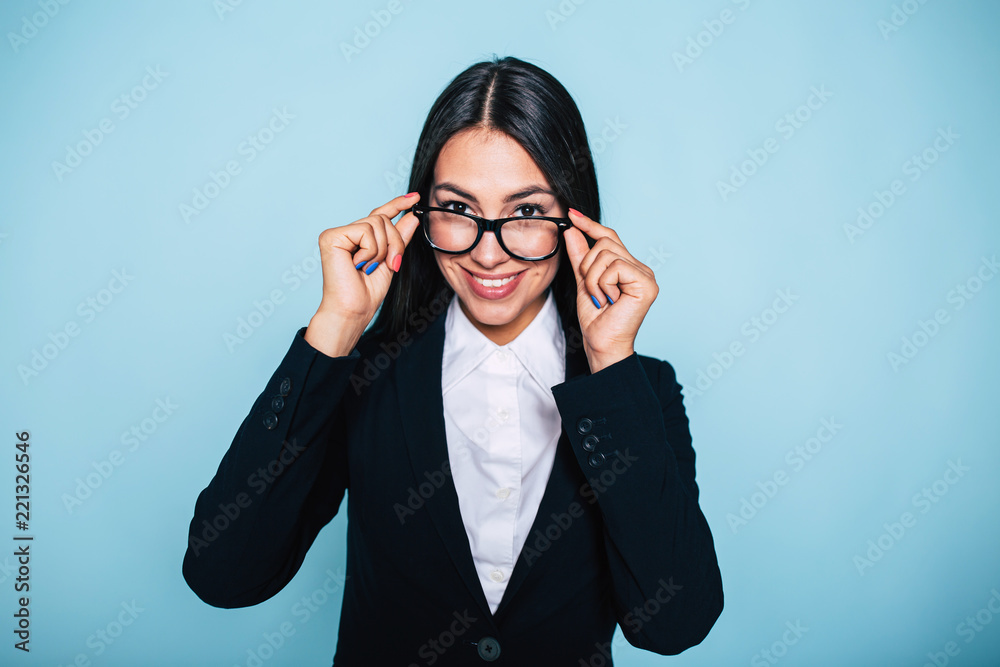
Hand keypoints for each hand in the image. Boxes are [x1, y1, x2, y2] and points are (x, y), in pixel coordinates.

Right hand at [304, 193, 420, 356]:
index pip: (379, 215)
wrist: (353, 311)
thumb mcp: (390, 260)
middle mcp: (346, 232)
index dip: (397, 204)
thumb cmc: (367, 293)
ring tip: (369, 268)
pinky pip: (365, 231)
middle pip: (382, 219)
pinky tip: (358, 265)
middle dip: (394, 243)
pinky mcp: (331, 237)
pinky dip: (370, 251)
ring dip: (382, 250)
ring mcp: (337, 233)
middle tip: (389, 265)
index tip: (415, 196)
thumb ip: (399, 238)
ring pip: (376, 223)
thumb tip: (411, 216)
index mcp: (358, 238)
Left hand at [563, 208, 658, 372]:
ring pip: (606, 254)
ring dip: (593, 279)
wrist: (601, 344)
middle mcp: (640, 267)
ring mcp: (646, 275)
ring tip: (601, 298)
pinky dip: (603, 284)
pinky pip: (613, 267)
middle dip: (587, 267)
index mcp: (628, 266)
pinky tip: (610, 300)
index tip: (571, 215)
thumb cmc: (596, 319)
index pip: (609, 236)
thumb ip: (580, 256)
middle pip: (604, 242)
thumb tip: (573, 230)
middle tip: (593, 291)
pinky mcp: (646, 284)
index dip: (590, 224)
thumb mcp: (583, 281)